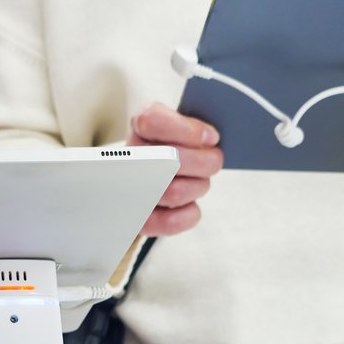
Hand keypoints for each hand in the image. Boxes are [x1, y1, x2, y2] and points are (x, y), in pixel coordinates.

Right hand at [127, 102, 223, 235]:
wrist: (150, 171)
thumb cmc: (173, 145)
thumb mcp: (180, 122)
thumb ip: (192, 123)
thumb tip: (210, 139)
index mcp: (139, 127)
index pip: (151, 121)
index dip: (188, 131)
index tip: (211, 137)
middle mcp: (129, 158)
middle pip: (171, 160)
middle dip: (205, 162)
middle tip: (214, 160)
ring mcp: (131, 191)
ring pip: (175, 192)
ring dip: (198, 186)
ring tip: (200, 180)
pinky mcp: (140, 221)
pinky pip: (170, 222)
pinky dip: (190, 213)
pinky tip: (191, 203)